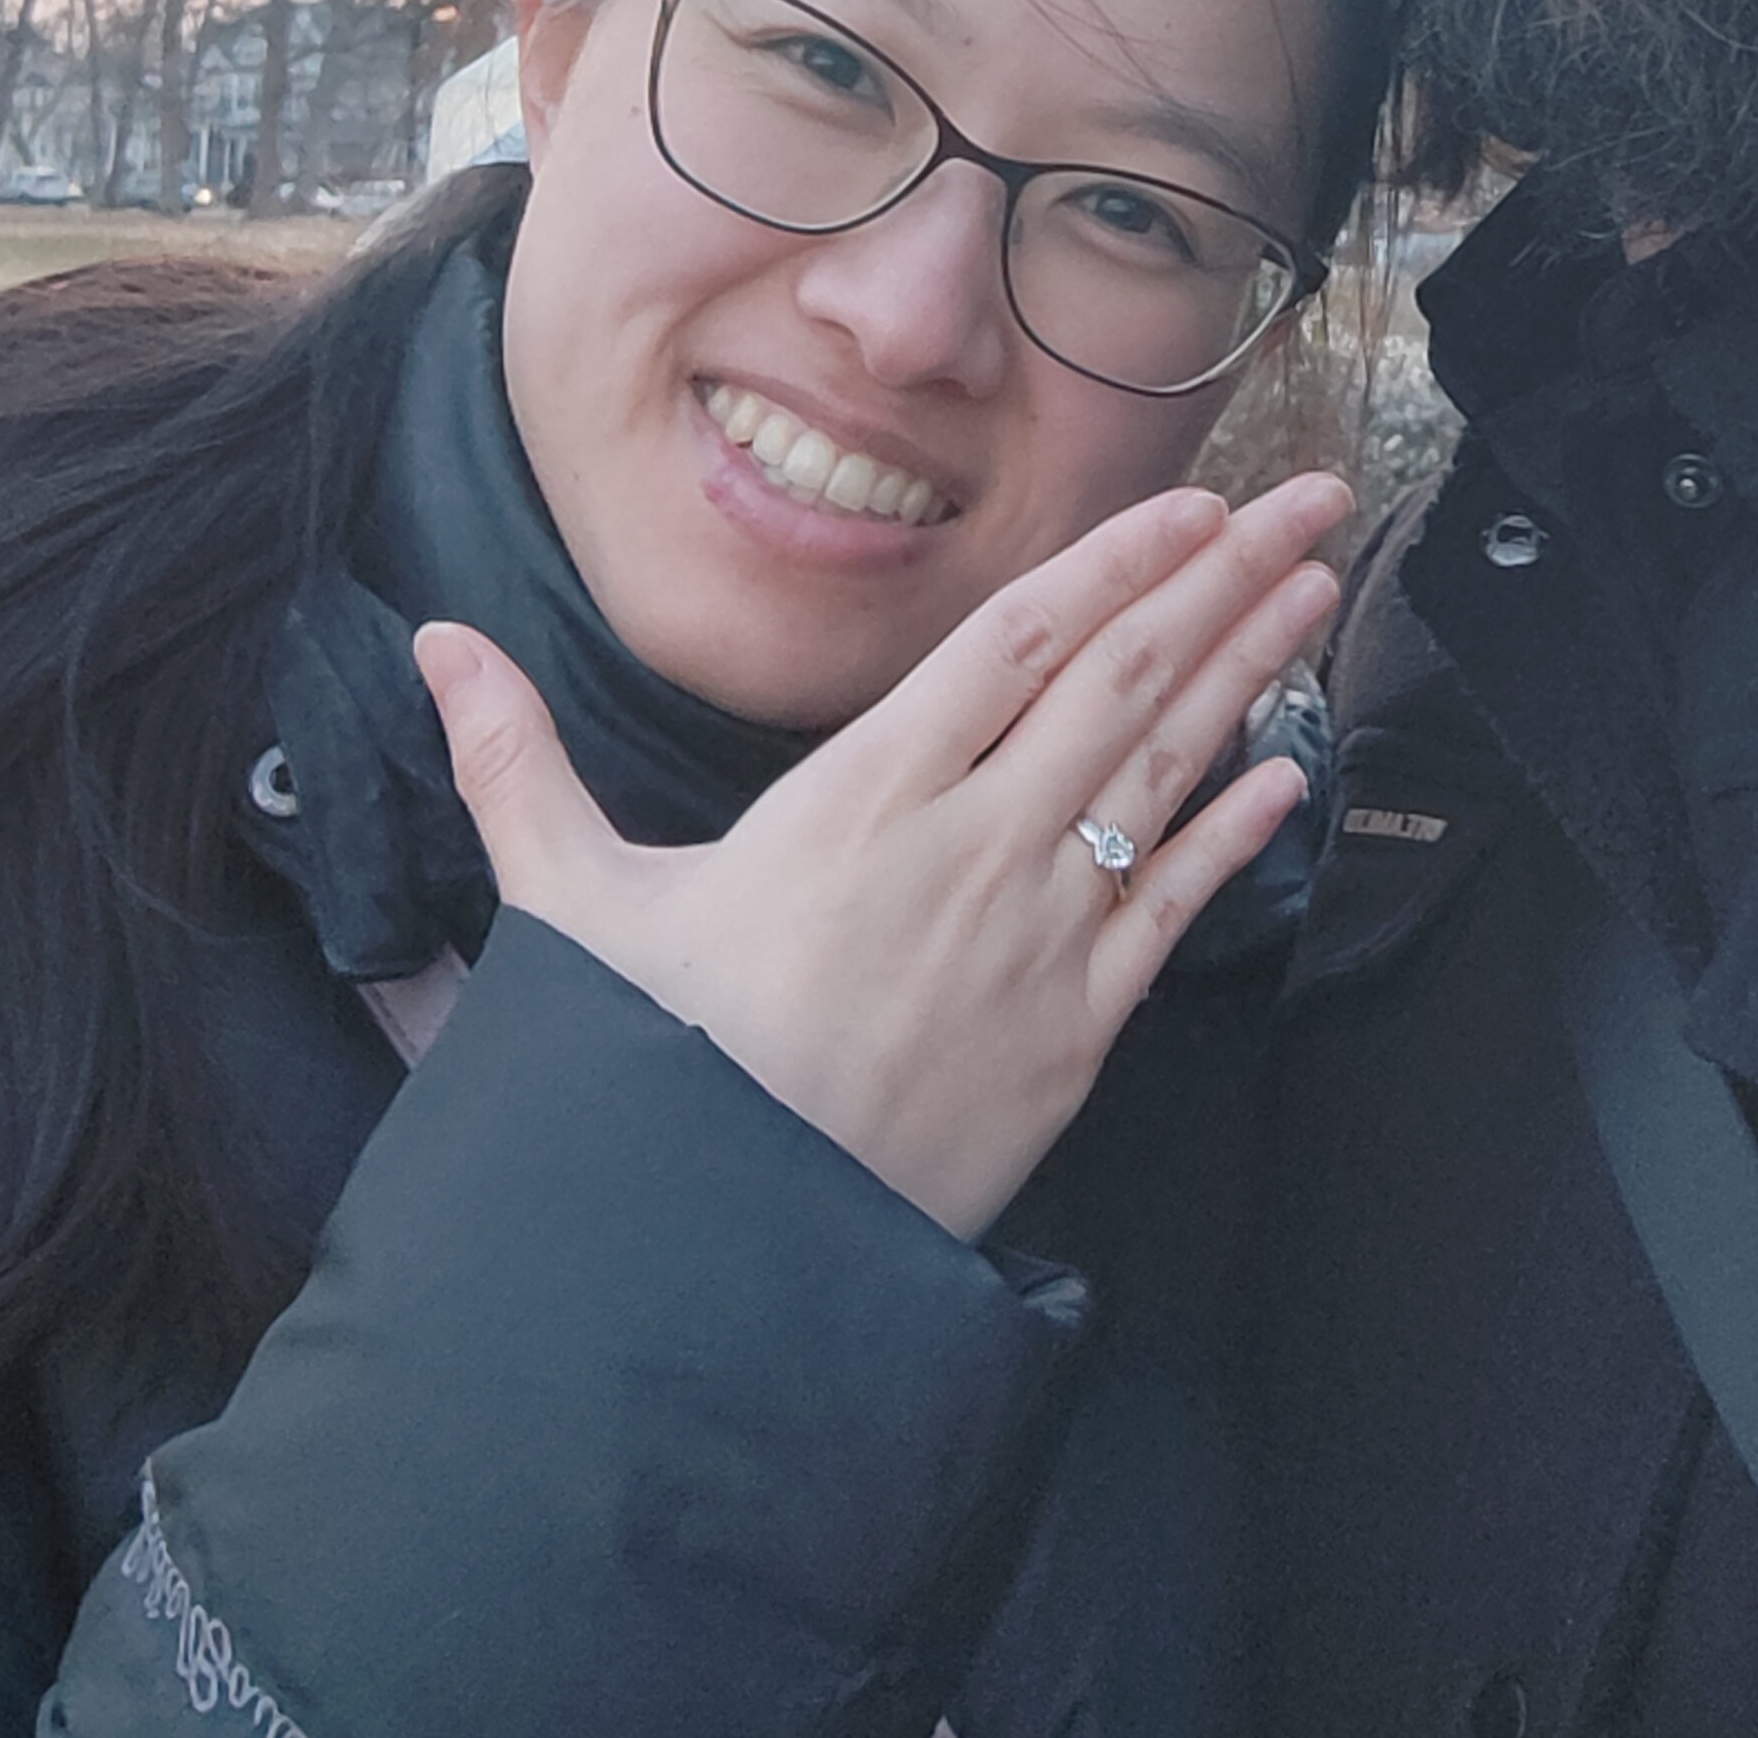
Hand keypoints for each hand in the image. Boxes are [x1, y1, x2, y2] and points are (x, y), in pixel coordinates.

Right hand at [415, 470, 1350, 1238]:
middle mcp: (968, 848)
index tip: (1193, 501)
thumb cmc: (647, 1074)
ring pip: (1163, 772)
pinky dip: (1234, 831)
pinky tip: (1287, 773)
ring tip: (1320, 587)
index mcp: (860, 798)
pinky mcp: (1070, 1036)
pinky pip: (1171, 909)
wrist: (715, 1255)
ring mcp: (1034, 940)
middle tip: (1316, 501)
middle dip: (1226, 579)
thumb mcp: (568, 904)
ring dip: (1254, 671)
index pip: (1016, 642)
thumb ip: (518, 761)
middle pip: (1124, 680)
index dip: (1115, 561)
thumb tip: (437, 645)